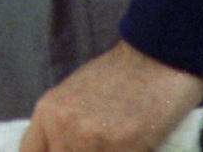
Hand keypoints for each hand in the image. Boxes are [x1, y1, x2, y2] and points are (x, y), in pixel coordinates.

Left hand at [19, 41, 202, 151]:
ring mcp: (88, 138)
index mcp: (47, 112)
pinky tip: (132, 145)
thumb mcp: (75, 99)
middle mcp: (61, 125)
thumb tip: (58, 149)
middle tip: (96, 145)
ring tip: (116, 143)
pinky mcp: (119, 145)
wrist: (155, 60)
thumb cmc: (117, 78)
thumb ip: (60, 130)